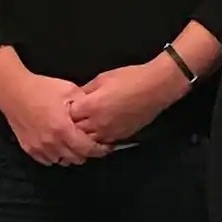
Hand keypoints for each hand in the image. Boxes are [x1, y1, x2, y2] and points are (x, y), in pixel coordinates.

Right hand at [0, 50, 107, 165]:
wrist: (12, 91)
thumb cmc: (41, 88)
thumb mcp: (69, 90)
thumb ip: (85, 104)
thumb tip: (97, 114)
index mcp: (63, 129)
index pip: (87, 149)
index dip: (100, 150)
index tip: (106, 146)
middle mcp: (52, 142)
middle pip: (76, 158)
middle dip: (86, 152)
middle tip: (90, 143)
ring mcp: (39, 148)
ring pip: (62, 161)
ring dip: (71, 155)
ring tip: (74, 143)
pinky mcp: (29, 149)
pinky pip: (48, 160)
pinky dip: (56, 155)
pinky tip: (58, 145)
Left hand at [67, 57, 186, 146]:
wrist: (155, 88)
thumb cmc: (129, 78)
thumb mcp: (102, 78)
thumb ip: (86, 90)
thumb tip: (76, 98)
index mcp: (91, 105)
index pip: (68, 115)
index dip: (66, 111)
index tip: (67, 107)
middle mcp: (97, 123)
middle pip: (76, 131)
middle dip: (72, 125)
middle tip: (73, 119)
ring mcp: (109, 132)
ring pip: (88, 141)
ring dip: (84, 135)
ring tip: (83, 128)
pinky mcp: (119, 137)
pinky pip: (102, 143)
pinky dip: (97, 139)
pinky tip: (98, 132)